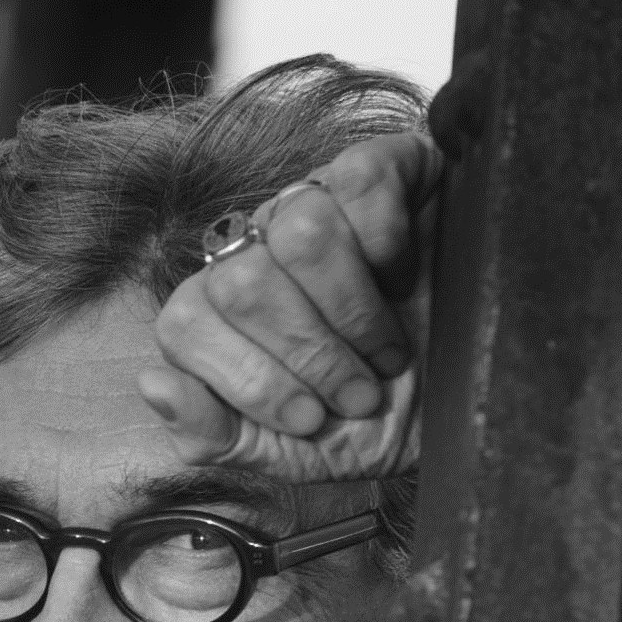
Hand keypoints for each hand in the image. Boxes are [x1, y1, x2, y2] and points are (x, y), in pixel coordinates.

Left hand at [139, 132, 444, 481]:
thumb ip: (212, 433)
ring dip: (353, 312)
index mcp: (217, 314)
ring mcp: (312, 203)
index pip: (183, 324)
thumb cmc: (370, 422)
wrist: (469, 401)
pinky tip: (405, 278)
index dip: (247, 379)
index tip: (310, 420)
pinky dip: (389, 242)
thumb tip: (152, 385)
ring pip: (297, 230)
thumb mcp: (287, 452)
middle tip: (357, 393)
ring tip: (387, 352)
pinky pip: (360, 180)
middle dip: (308, 357)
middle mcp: (255, 249)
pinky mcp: (382, 169)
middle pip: (240, 283)